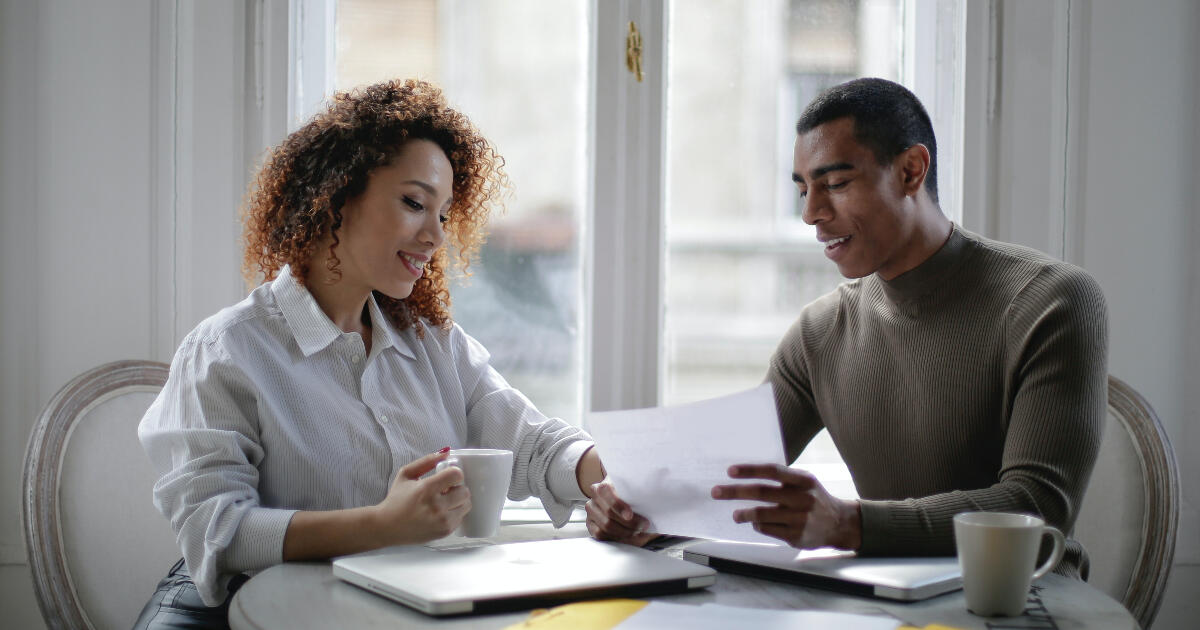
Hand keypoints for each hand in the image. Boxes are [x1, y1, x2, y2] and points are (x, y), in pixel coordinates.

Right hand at [374, 449, 470, 544]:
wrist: (387, 527)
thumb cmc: (396, 500)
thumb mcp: (406, 474)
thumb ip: (426, 461)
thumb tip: (446, 452)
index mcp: (426, 489)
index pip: (456, 475)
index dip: (454, 473)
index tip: (448, 476)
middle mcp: (436, 506)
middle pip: (465, 491)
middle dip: (458, 488)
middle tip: (447, 489)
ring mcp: (441, 521)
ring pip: (466, 505)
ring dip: (459, 501)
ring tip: (446, 501)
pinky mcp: (444, 532)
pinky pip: (461, 518)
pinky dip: (454, 513)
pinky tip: (442, 512)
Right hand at [584, 478, 657, 545]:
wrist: (623, 497)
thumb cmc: (631, 492)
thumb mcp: (636, 486)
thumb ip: (641, 488)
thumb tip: (656, 490)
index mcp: (605, 483)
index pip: (606, 492)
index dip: (618, 505)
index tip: (630, 515)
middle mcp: (594, 495)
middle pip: (609, 514)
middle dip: (629, 523)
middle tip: (643, 525)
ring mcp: (591, 509)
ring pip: (605, 526)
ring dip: (624, 532)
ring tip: (637, 531)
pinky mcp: (590, 522)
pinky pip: (599, 534)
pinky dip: (615, 537)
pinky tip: (626, 535)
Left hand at [711, 464, 860, 549]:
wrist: (839, 523)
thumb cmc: (814, 498)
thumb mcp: (805, 482)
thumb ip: (782, 478)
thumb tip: (746, 474)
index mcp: (803, 480)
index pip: (772, 471)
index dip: (750, 470)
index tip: (730, 471)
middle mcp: (802, 498)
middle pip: (761, 493)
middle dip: (735, 492)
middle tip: (716, 492)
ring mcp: (799, 518)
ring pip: (762, 514)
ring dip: (744, 514)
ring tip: (735, 515)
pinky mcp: (796, 536)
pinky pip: (768, 530)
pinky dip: (758, 526)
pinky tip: (755, 524)